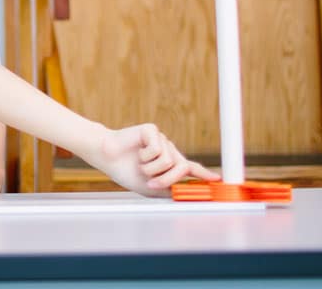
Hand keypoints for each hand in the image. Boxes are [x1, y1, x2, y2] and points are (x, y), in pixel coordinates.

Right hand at [88, 123, 218, 195]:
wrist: (107, 157)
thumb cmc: (127, 171)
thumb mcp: (151, 187)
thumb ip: (170, 190)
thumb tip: (187, 194)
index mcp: (169, 164)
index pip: (190, 168)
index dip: (204, 174)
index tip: (217, 180)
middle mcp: (168, 151)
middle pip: (181, 168)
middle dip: (167, 179)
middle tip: (151, 183)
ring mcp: (161, 140)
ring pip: (169, 160)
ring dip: (152, 168)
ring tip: (140, 165)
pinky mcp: (152, 130)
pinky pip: (158, 149)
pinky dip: (146, 156)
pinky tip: (137, 153)